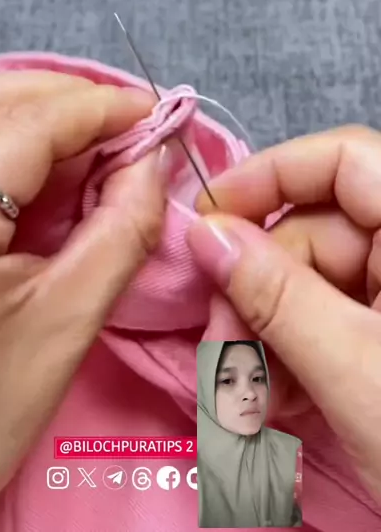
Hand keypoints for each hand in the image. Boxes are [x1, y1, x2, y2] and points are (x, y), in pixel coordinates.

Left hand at [0, 72, 165, 531]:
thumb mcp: (65, 327)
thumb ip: (122, 232)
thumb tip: (151, 157)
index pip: (26, 127)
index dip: (97, 107)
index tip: (151, 112)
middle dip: (65, 99)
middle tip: (123, 127)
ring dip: (27, 106)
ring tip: (84, 136)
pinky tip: (31, 155)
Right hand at [187, 126, 380, 503]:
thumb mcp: (355, 370)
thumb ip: (276, 295)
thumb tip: (206, 234)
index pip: (343, 159)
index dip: (271, 175)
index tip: (207, 219)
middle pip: (313, 233)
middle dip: (256, 292)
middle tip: (222, 351)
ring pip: (310, 284)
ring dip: (267, 335)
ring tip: (254, 399)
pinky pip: (325, 321)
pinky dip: (293, 357)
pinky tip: (279, 402)